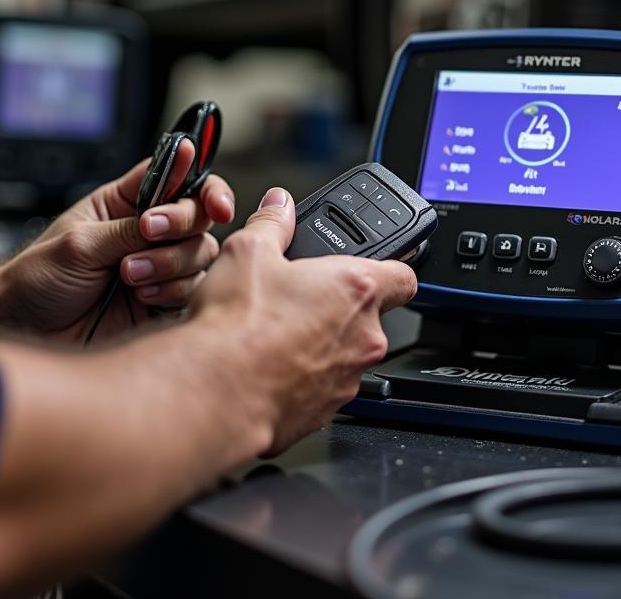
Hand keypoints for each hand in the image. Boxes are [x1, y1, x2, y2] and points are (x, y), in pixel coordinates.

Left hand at [0, 140, 234, 344]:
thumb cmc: (38, 277)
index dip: (202, 184)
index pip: (177, 178)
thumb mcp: (83, 242)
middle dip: (180, 225)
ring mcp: (158, 265)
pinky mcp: (162, 299)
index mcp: (127, 202)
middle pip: (198, 216)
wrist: (25, 328)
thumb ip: (132, 225)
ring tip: (127, 277)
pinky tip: (141, 297)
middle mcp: (149, 230)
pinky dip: (172, 291)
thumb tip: (170, 193)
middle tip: (147, 234)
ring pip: (200, 254)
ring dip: (168, 264)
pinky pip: (192, 290)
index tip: (213, 202)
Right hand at [189, 186, 416, 454]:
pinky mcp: (323, 414)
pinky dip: (299, 376)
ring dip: (318, 343)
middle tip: (296, 296)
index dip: (390, 266)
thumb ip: (273, 223)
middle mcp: (363, 337)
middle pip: (367, 316)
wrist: (217, 394)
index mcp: (355, 289)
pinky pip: (320, 388)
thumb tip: (279, 206)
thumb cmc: (238, 326)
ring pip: (343, 354)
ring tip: (272, 332)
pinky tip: (265, 365)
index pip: (403, 275)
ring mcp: (346, 380)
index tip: (372, 264)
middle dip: (335, 306)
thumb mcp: (248, 251)